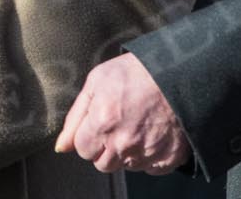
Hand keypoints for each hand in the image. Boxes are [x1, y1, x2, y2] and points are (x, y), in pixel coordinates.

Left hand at [56, 53, 190, 174]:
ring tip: (137, 124)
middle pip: (102, 163)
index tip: (100, 121)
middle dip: (105, 147)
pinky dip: (149, 156)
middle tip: (119, 123)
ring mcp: (147, 154)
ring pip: (125, 166)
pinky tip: (152, 133)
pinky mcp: (167, 159)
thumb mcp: (97, 81)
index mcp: (103, 122)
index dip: (89, 135)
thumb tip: (61, 147)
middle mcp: (123, 144)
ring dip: (127, 151)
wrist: (178, 72)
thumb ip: (75, 117)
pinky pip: (149, 169)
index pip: (83, 150)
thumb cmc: (136, 72)